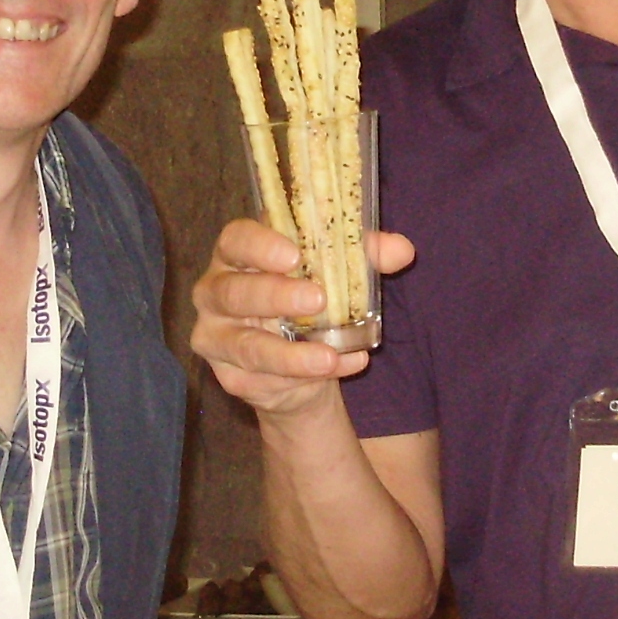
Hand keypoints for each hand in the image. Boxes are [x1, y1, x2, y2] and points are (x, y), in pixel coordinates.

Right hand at [190, 219, 415, 418]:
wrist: (303, 366)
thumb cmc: (311, 302)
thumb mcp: (339, 273)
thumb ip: (366, 256)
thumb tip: (402, 250)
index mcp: (237, 255)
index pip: (235, 239)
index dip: (259, 245)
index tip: (293, 254)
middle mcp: (216, 292)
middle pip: (234, 292)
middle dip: (275, 296)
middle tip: (317, 299)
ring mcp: (216, 337)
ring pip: (246, 345)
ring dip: (289, 353)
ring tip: (328, 355)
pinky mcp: (230, 376)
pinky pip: (262, 379)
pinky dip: (301, 376)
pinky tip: (336, 368)